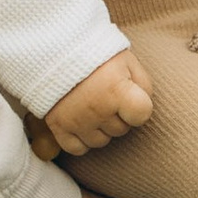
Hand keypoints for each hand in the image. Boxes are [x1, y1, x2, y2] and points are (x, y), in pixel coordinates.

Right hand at [34, 51, 153, 155]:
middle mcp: (97, 109)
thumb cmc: (96, 54)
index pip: (142, 115)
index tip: (130, 97)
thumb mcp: (127, 61)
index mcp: (116, 90)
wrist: (54, 48)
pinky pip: (78, 149)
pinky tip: (81, 123)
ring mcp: (76, 120)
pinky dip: (81, 140)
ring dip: (100, 128)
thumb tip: (143, 110)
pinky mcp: (58, 126)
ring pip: (101, 142)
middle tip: (106, 96)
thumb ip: (142, 85)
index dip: (139, 107)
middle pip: (121, 130)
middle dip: (118, 116)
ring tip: (93, 106)